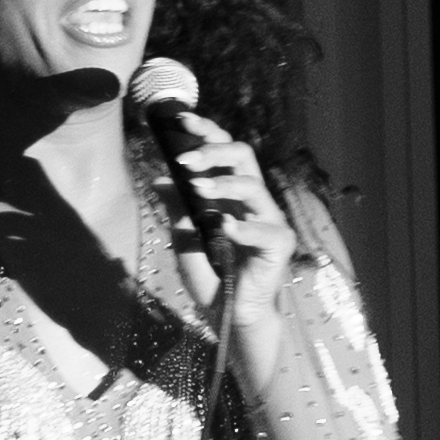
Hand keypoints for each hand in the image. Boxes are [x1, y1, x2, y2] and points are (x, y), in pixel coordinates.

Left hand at [164, 119, 294, 376]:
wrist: (229, 320)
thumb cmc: (211, 280)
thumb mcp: (184, 241)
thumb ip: (177, 211)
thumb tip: (158, 179)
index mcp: (233, 195)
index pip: (224, 152)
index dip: (206, 132)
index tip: (179, 120)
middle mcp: (254, 202)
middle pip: (243, 156)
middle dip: (213, 150)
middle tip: (184, 158)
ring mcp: (270, 221)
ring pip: (253, 186)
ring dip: (222, 184)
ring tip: (196, 189)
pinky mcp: (280, 245)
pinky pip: (264, 228)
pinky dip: (242, 227)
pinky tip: (224, 227)